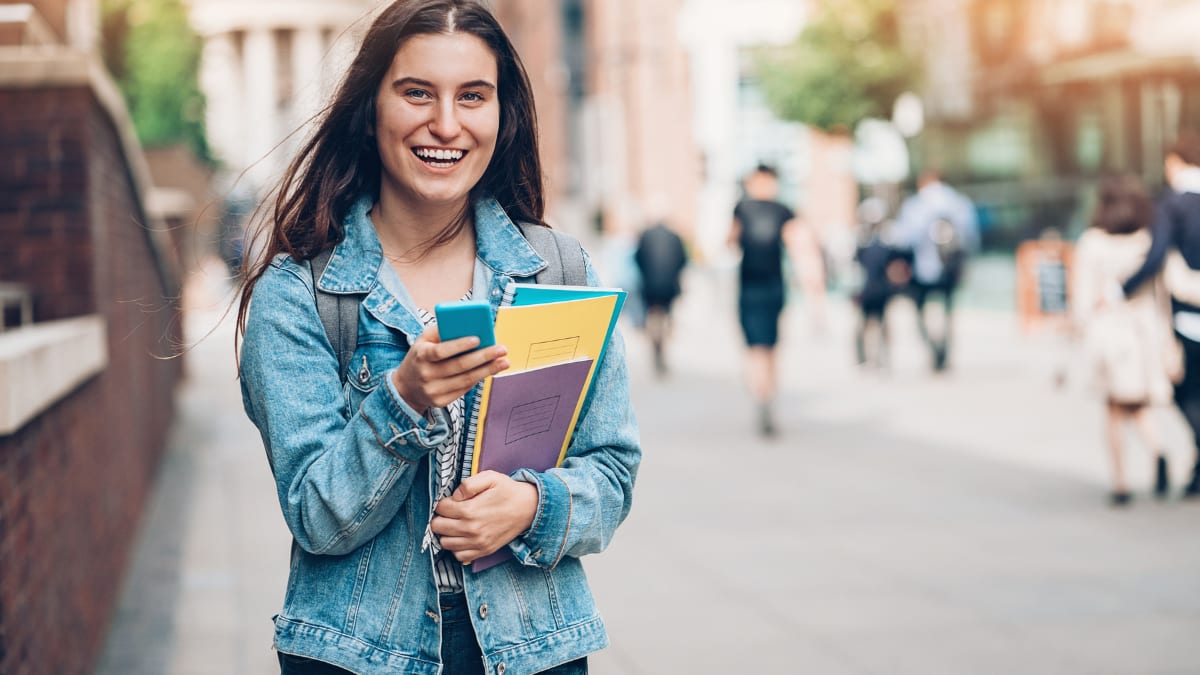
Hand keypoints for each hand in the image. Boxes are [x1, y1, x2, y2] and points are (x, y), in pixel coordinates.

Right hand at [391, 326, 508, 413]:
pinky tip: (491, 371)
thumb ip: (442, 330)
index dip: (459, 345)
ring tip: (504, 362)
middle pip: (459, 366)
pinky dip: (479, 379)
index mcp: (421, 355)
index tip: (478, 339)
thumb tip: (468, 325)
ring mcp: (433, 390)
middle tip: (502, 350)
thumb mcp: (424, 340)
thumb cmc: (421, 357)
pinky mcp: (440, 402)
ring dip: (488, 370)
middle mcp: (426, 374)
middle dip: (484, 357)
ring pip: (466, 380)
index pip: (441, 351)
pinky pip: (464, 389)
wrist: (405, 387)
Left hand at [431, 471, 538, 564]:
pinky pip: (459, 556)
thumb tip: (454, 496)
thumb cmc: (508, 491)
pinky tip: (462, 536)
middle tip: (450, 512)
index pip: (440, 508)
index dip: (442, 502)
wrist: (529, 508)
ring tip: (455, 523)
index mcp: (470, 510)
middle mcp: (471, 529)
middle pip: (438, 527)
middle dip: (440, 517)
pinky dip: (456, 547)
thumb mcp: (490, 477)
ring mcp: (477, 542)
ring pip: (445, 543)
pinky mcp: (484, 551)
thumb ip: (468, 484)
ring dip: (446, 533)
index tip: (449, 501)